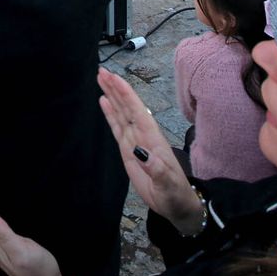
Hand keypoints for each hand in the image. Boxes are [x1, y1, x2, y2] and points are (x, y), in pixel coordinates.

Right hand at [97, 68, 205, 231]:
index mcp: (152, 139)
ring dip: (112, 95)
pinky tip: (104, 101)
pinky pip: (117, 127)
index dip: (126, 94)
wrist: (175, 204)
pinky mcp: (127, 150)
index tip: (115, 78)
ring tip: (101, 78)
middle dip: (116, 88)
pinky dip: (110, 113)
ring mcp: (135, 141)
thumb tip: (141, 152)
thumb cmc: (174, 193)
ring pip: (121, 113)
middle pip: (127, 106)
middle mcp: (143, 135)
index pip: (137, 111)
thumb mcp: (167, 183)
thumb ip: (156, 169)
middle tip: (102, 71)